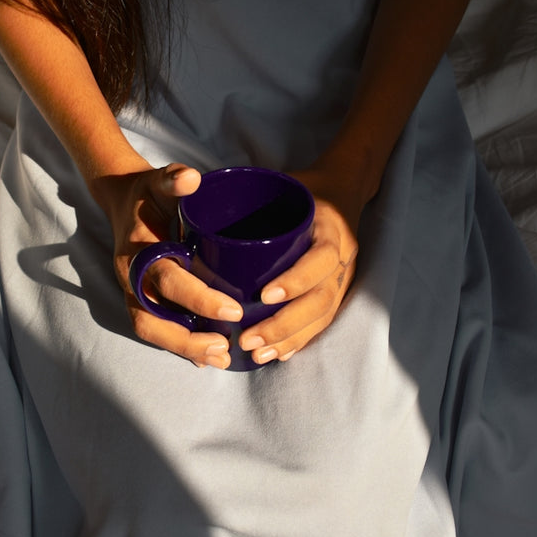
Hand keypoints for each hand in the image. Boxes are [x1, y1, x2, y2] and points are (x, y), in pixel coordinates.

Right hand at [90, 163, 243, 368]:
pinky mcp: (142, 301)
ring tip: (221, 358)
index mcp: (137, 253)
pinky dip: (182, 345)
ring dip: (184, 349)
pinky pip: (158, 329)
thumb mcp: (159, 181)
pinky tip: (210, 357)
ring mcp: (134, 293)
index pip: (168, 282)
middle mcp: (131, 279)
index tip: (234, 310)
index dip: (199, 299)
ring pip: (152, 330)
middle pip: (152, 320)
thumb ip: (173, 179)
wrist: (122, 201)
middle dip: (187, 340)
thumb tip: (190, 178)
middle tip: (225, 348)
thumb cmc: (148, 194)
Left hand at [236, 153, 376, 364]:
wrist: (342, 188)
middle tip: (249, 339)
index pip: (320, 259)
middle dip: (284, 324)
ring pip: (321, 317)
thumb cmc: (299, 187)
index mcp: (330, 228)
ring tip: (258, 354)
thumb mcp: (280, 182)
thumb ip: (247, 197)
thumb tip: (193, 204)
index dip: (296, 280)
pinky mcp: (337, 291)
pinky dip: (299, 340)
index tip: (264, 295)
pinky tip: (278, 354)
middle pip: (321, 300)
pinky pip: (321, 321)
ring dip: (288, 339)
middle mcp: (342, 256)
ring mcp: (343, 277)